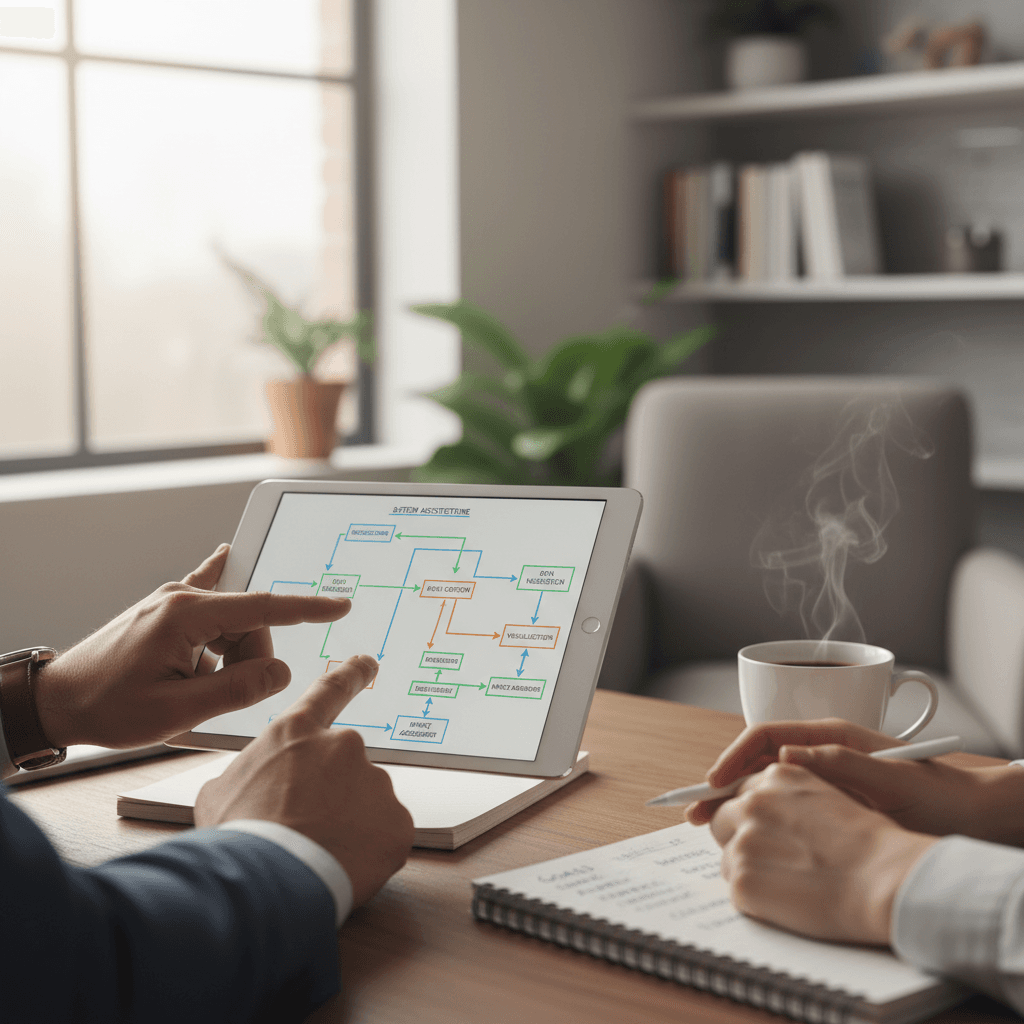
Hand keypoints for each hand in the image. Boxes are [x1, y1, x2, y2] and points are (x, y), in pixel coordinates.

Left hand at [33, 544, 354, 748]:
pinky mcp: (164, 609)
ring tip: (191, 686)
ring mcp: (172, 600)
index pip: (263, 607)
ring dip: (228, 657)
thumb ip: (237, 689)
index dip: (307, 609)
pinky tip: (228, 555)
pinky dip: (222, 583)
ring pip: (232, 624)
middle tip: (216, 697)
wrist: (56, 700)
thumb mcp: (177, 711)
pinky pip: (205, 590)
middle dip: (250, 660)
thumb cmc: (107, 707)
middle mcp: (181, 598)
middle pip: (250, 624)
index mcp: (186, 616)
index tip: (341, 605)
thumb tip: (280, 671)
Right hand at [195, 654, 414, 907]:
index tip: (368, 663)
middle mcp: (343, 746)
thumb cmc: (237, 837)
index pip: (329, 691)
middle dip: (330, 798)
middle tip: (303, 830)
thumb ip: (248, 775)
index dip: (351, 675)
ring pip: (366, 805)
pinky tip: (341, 866)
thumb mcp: (220, 793)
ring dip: (348, 826)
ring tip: (315, 853)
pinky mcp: (398, 821)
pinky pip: (385, 835)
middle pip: (344, 770)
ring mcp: (375, 782)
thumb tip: (252, 785)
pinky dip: (367, 852)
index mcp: (297, 733)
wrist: (266, 881)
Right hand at [686, 718, 1021, 843]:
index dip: (733, 757)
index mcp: (832, 735)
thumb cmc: (942, 798)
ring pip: (766, 780)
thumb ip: (840, 763)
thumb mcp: (892, 780)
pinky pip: (784, 800)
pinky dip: (759, 811)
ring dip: (736, 797)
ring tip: (709, 822)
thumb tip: (786, 752)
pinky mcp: (831, 800)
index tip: (713, 784)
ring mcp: (826, 775)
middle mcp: (823, 750)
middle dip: (723, 780)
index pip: (765, 734)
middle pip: (758, 756)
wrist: (979, 818)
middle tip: (695, 809)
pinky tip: (749, 832)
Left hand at [709, 761, 936, 943]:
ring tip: (789, 885)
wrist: (886, 881)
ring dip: (749, 870)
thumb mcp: (827, 797)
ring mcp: (745, 840)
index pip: (741, 791)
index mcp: (777, 778)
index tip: (743, 826)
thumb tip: (768, 813)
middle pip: (722, 817)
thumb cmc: (873, 846)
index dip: (746, 813)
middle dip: (737, 837)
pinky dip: (756, 900)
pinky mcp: (743, 879)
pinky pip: (736, 890)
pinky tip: (788, 904)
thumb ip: (789, 798)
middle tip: (767, 860)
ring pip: (727, 856)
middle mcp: (754, 802)